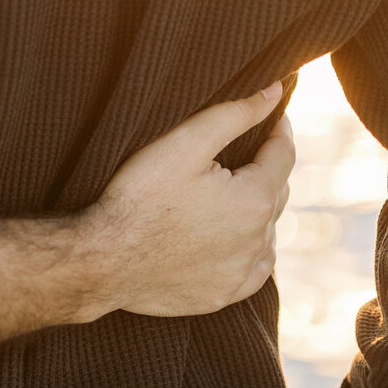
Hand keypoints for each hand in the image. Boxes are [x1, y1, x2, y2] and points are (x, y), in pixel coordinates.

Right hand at [78, 85, 292, 317]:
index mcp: (255, 199)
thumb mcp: (184, 143)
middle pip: (277, 192)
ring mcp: (242, 272)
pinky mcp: (224, 295)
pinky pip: (256, 270)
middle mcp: (259, 240)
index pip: (283, 154)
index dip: (280, 130)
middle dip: (267, 168)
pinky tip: (237, 240)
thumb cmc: (140, 196)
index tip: (276, 115)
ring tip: (237, 192)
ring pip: (268, 232)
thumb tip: (274, 92)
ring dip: (261, 210)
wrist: (104, 259)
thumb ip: (234, 115)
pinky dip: (253, 251)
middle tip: (249, 151)